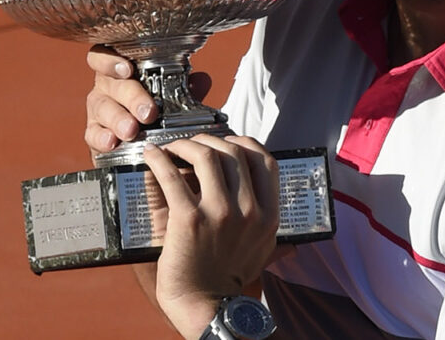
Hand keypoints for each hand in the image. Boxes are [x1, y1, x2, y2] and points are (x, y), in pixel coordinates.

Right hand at [84, 45, 211, 155]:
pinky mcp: (94, 133)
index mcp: (120, 70)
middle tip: (148, 112)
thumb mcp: (171, 96)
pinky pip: (92, 133)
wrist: (140, 143)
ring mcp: (98, 109)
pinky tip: (112, 142)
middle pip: (111, 84)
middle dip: (131, 97)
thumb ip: (184, 88)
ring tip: (131, 130)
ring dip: (118, 119)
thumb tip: (200, 80)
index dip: (111, 60)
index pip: (104, 56)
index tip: (127, 69)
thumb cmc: (153, 110)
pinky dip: (101, 137)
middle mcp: (106, 86)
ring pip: (102, 108)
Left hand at [143, 135, 279, 337]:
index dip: (244, 143)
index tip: (227, 141)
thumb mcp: (261, 257)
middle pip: (233, 152)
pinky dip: (159, 160)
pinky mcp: (189, 218)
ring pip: (206, 156)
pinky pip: (172, 176)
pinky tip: (152, 157)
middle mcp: (248, 211)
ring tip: (172, 147)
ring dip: (185, 144)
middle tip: (192, 143)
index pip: (265, 160)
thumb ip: (274, 242)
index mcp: (268, 216)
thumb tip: (292, 245)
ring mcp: (219, 213)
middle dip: (209, 139)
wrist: (204, 305)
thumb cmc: (228, 280)